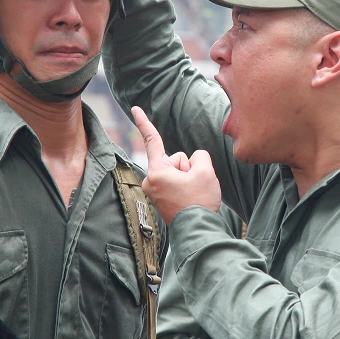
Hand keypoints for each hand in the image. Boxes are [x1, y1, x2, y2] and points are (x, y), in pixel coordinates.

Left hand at [132, 106, 220, 222]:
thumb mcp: (205, 170)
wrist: (198, 230)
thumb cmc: (199, 202)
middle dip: (187, 167)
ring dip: (188, 178)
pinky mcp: (161, 197)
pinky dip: (185, 185)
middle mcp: (151, 180)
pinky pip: (176, 181)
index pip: (152, 140)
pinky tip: (190, 198)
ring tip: (192, 194)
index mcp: (157, 171)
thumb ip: (199, 156)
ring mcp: (155, 190)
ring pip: (177, 170)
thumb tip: (193, 161)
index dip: (144, 122)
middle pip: (175, 159)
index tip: (135, 108)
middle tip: (193, 186)